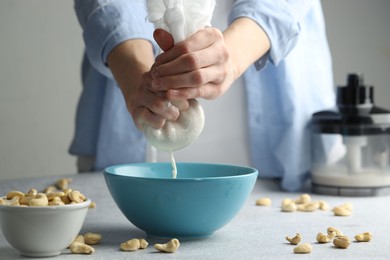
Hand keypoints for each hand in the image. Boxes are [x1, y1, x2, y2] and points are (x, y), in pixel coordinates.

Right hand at [107, 39, 187, 130]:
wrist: (143, 106)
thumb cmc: (167, 97)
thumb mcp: (177, 86)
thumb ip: (186, 85)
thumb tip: (198, 90)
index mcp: (158, 70)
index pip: (173, 76)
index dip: (184, 86)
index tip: (191, 93)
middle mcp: (146, 80)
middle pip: (166, 89)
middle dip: (179, 101)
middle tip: (185, 107)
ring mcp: (139, 95)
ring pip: (158, 104)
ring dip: (170, 112)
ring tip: (175, 115)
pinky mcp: (135, 110)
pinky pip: (147, 116)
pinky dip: (158, 121)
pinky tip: (162, 122)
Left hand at [150, 18, 270, 100]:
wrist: (226, 66)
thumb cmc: (202, 53)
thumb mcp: (190, 44)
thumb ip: (172, 41)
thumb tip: (157, 34)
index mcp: (214, 36)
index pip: (187, 46)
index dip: (169, 55)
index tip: (156, 62)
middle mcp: (222, 53)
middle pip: (191, 61)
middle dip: (169, 69)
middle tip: (154, 75)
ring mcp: (222, 72)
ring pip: (196, 78)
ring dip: (174, 82)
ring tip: (158, 85)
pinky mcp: (219, 89)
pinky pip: (199, 91)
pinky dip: (183, 93)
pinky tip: (170, 94)